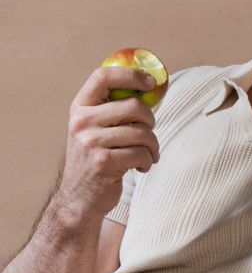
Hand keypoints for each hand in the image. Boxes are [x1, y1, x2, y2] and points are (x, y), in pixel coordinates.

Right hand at [58, 66, 159, 216]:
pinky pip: (142, 153)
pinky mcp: (104, 162)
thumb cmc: (96, 158)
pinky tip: (140, 167)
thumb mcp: (94, 129)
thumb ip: (112, 109)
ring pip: (143, 132)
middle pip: (134, 106)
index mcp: (80, 108)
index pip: (102, 76)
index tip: (150, 82)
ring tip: (146, 155)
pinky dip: (148, 161)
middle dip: (151, 120)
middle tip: (149, 133)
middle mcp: (81, 122)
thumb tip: (150, 86)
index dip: (130, 75)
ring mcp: (91, 142)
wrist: (79, 198)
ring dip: (152, 146)